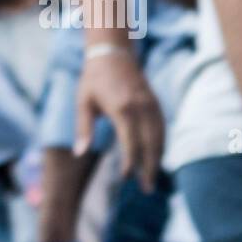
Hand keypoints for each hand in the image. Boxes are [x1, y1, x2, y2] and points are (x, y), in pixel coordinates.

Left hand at [75, 52, 164, 192]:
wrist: (113, 53)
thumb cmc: (93, 79)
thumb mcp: (83, 103)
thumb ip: (83, 129)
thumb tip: (80, 153)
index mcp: (123, 109)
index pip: (132, 144)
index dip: (131, 164)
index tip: (126, 178)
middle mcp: (141, 109)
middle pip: (151, 145)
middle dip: (150, 168)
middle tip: (147, 189)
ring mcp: (151, 106)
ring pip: (160, 138)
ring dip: (158, 159)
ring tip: (152, 177)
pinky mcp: (155, 104)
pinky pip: (162, 129)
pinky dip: (161, 145)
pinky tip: (157, 156)